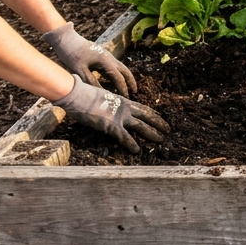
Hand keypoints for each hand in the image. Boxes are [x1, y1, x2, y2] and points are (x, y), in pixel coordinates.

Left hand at [42, 23, 136, 94]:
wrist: (66, 38)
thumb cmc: (71, 54)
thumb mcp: (79, 70)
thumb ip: (91, 81)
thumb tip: (101, 93)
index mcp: (106, 62)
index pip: (118, 78)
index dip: (123, 89)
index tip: (126, 98)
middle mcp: (109, 58)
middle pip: (125, 71)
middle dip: (131, 82)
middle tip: (135, 92)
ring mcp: (106, 56)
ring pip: (121, 67)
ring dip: (125, 77)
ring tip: (128, 87)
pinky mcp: (102, 55)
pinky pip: (114, 66)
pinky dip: (118, 73)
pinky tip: (114, 79)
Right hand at [54, 76, 168, 152]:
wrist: (77, 94)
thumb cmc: (84, 94)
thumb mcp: (101, 97)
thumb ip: (108, 104)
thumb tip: (105, 107)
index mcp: (122, 100)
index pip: (142, 107)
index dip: (151, 113)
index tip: (159, 116)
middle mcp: (125, 108)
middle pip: (147, 116)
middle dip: (158, 122)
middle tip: (168, 129)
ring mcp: (119, 117)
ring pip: (141, 126)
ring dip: (152, 133)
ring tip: (161, 140)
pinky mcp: (111, 126)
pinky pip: (124, 137)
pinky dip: (131, 144)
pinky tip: (137, 150)